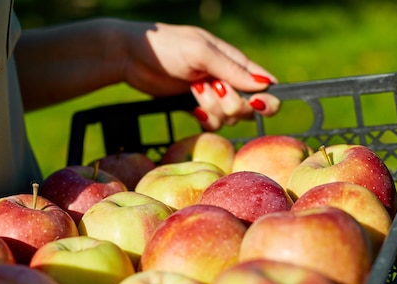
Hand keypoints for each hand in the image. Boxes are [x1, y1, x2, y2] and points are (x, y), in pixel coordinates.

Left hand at [121, 21, 280, 129]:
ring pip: (229, 118)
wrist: (132, 57)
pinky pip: (212, 124)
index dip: (265, 98)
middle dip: (232, 104)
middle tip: (212, 90)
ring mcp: (211, 95)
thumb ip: (231, 69)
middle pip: (248, 106)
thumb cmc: (168, 47)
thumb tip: (264, 85)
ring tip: (193, 90)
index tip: (253, 102)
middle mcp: (227, 79)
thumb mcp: (200, 53)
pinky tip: (192, 108)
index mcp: (234, 61)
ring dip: (213, 109)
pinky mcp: (196, 107)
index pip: (264, 83)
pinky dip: (204, 120)